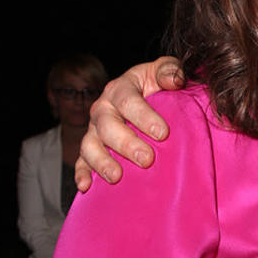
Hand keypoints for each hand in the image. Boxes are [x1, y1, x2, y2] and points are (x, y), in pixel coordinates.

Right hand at [75, 57, 183, 190]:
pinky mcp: (90, 149)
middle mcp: (103, 109)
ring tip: (116, 177)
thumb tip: (175, 80)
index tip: (162, 133)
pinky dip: (81, 174)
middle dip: (126, 143)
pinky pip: (81, 161)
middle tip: (147, 159)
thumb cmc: (157, 87)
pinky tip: (86, 186)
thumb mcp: (164, 72)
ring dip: (101, 162)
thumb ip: (170, 71)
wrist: (146, 102)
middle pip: (108, 126)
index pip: (128, 100)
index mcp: (120, 88)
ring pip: (90, 145)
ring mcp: (94, 130)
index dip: (144, 116)